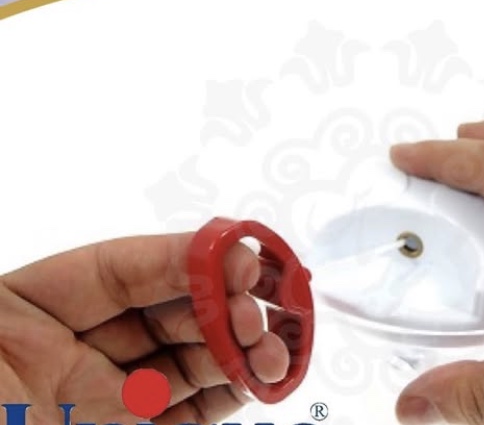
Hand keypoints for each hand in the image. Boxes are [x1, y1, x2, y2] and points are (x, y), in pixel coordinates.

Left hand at [0, 233, 288, 423]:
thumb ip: (85, 305)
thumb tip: (177, 261)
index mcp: (20, 319)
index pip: (115, 272)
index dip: (180, 258)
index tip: (236, 260)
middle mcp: (71, 356)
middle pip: (162, 309)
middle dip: (221, 304)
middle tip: (260, 313)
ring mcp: (108, 402)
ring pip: (189, 358)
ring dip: (241, 348)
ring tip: (275, 352)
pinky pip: (195, 410)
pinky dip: (236, 392)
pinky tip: (265, 379)